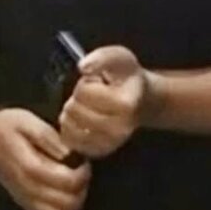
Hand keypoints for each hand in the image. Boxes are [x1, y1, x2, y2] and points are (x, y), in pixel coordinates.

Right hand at [0, 107, 91, 209]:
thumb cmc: (6, 125)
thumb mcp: (27, 120)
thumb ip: (49, 137)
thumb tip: (69, 152)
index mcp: (27, 165)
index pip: (63, 180)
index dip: (81, 174)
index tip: (84, 162)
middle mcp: (25, 187)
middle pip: (65, 202)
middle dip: (81, 188)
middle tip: (82, 171)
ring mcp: (24, 199)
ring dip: (74, 202)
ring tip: (75, 183)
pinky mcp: (24, 204)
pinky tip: (65, 194)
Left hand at [59, 45, 156, 159]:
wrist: (140, 100)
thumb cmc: (127, 78)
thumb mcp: (118, 58)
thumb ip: (101, 58)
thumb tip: (83, 66)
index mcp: (126, 103)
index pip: (83, 92)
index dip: (86, 83)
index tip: (98, 83)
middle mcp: (121, 128)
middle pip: (75, 110)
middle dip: (77, 98)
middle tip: (92, 96)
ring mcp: (110, 142)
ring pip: (70, 126)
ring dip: (72, 113)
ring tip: (88, 107)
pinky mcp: (99, 151)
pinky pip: (70, 140)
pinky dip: (70, 128)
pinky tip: (82, 120)